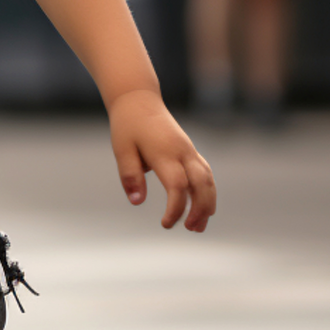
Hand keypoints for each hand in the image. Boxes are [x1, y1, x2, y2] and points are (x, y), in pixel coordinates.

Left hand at [108, 90, 215, 231]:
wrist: (139, 100)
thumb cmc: (127, 126)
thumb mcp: (121, 149)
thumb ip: (130, 175)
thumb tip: (137, 202)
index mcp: (164, 153)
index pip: (178, 186)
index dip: (176, 208)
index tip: (166, 224)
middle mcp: (182, 152)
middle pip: (202, 184)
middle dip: (201, 209)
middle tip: (191, 230)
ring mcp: (188, 150)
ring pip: (208, 179)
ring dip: (208, 203)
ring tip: (199, 226)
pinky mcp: (189, 150)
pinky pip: (205, 173)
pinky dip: (207, 191)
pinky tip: (202, 207)